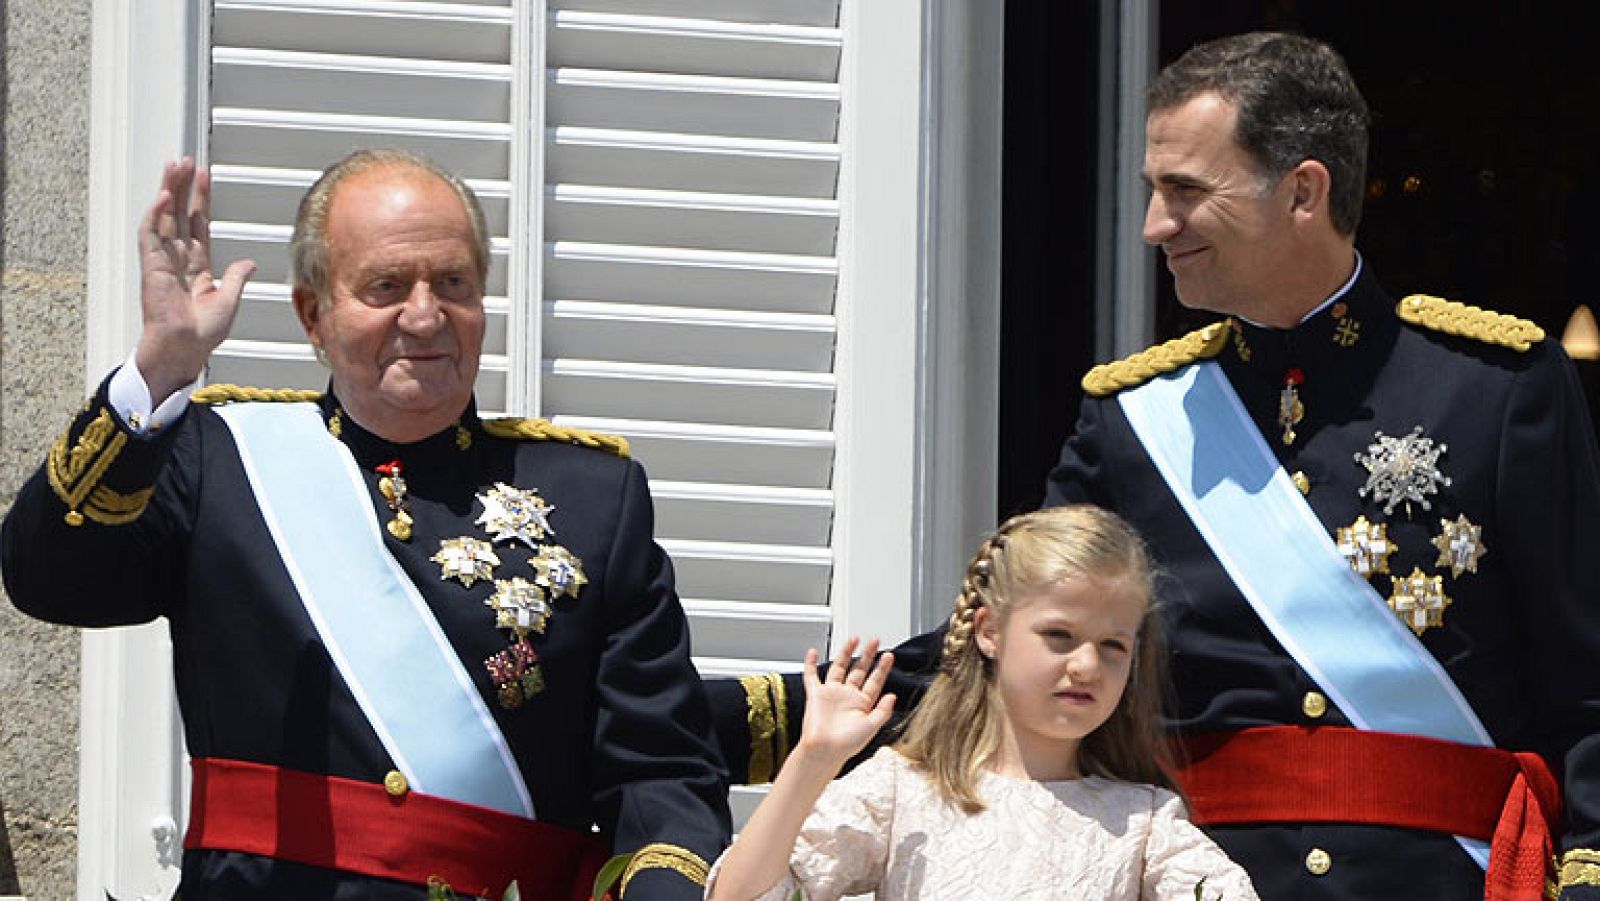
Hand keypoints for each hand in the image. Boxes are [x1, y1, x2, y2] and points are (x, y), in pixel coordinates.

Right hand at [134, 157, 255, 404]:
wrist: (185, 349)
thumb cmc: (203, 334)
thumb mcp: (229, 300)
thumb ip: (236, 277)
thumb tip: (247, 262)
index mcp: (197, 266)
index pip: (198, 224)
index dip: (201, 200)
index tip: (204, 177)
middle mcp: (179, 258)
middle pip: (180, 213)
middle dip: (183, 186)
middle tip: (185, 160)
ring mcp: (163, 260)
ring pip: (164, 217)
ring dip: (168, 190)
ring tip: (173, 166)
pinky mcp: (151, 266)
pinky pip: (150, 235)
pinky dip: (155, 214)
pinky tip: (163, 196)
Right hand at [795, 636, 895, 765]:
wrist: (824, 750)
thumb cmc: (846, 744)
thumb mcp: (871, 727)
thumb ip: (883, 711)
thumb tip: (893, 696)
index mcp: (862, 705)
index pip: (874, 681)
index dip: (882, 668)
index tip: (889, 656)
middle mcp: (847, 697)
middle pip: (859, 670)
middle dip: (868, 655)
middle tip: (875, 641)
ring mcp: (831, 694)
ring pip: (839, 668)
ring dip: (845, 653)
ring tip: (854, 639)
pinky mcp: (815, 694)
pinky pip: (811, 676)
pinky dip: (810, 664)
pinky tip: (813, 652)